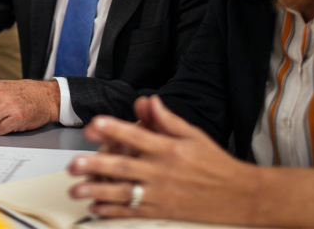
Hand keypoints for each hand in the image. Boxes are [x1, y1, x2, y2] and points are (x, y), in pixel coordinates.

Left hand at [67, 95, 257, 224]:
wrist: (239, 195)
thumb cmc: (214, 162)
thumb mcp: (193, 134)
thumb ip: (167, 119)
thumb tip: (148, 100)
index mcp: (168, 148)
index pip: (137, 135)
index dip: (114, 129)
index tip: (94, 124)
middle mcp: (161, 171)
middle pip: (123, 166)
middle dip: (96, 165)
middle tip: (74, 164)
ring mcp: (160, 194)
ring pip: (123, 192)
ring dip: (97, 191)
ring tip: (76, 189)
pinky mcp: (161, 212)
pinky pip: (132, 212)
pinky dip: (112, 211)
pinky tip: (95, 209)